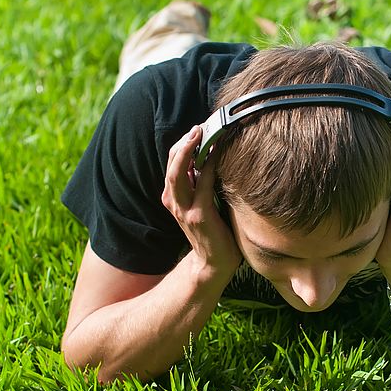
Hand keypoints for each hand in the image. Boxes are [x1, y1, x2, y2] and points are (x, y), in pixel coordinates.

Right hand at [161, 125, 241, 273]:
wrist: (214, 263)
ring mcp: (185, 209)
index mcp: (173, 197)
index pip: (172, 165)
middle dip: (183, 143)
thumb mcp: (201, 204)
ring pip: (178, 172)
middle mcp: (174, 202)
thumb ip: (200, 185)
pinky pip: (202, 184)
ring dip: (189, 150)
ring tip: (202, 133)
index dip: (182, 146)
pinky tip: (219, 153)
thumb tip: (212, 159)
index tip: (197, 130)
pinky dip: (209, 166)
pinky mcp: (199, 215)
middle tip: (198, 127)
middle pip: (171, 164)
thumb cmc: (213, 231)